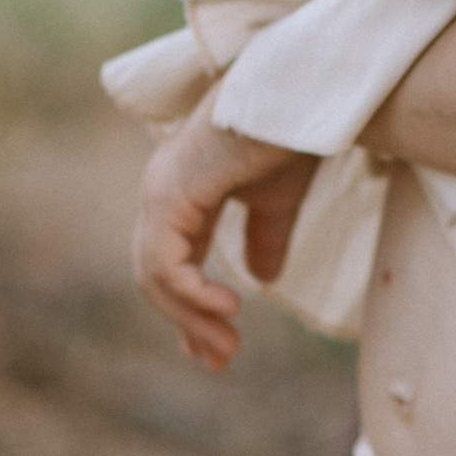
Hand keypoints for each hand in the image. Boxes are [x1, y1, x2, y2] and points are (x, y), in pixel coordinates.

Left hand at [132, 88, 319, 370]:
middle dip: (188, 322)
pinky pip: (164, 263)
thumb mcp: (278, 199)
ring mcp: (161, 191)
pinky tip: (227, 308)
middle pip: (157, 274)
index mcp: (184, 191)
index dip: (190, 307)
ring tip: (228, 347)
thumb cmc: (290, 134)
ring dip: (190, 318)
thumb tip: (262, 277)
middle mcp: (163, 191)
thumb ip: (265, 235)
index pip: (173, 260)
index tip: (214, 350)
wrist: (298, 94)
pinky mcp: (170, 194)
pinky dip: (190, 295)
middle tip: (221, 361)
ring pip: (156, 276)